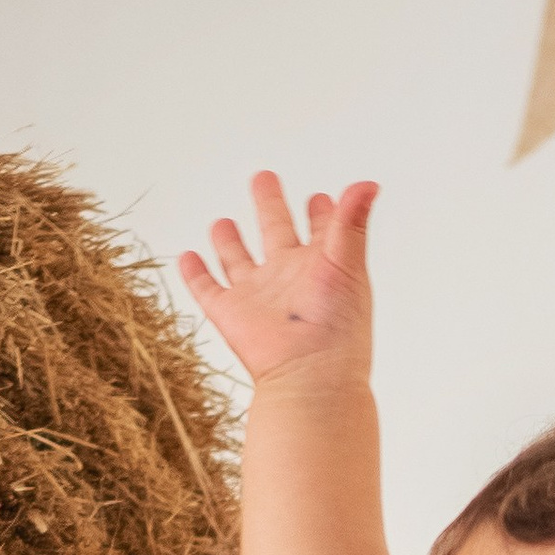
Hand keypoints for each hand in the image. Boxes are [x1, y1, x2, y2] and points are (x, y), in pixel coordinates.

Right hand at [179, 171, 377, 386]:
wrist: (308, 376)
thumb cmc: (338, 328)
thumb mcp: (348, 265)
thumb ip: (351, 222)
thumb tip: (367, 183)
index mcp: (320, 265)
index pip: (321, 230)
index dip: (321, 212)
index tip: (321, 198)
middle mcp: (287, 277)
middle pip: (275, 231)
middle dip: (269, 205)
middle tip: (263, 178)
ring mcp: (257, 296)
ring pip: (238, 260)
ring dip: (229, 242)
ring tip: (222, 223)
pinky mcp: (230, 314)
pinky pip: (207, 290)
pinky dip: (195, 274)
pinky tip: (188, 257)